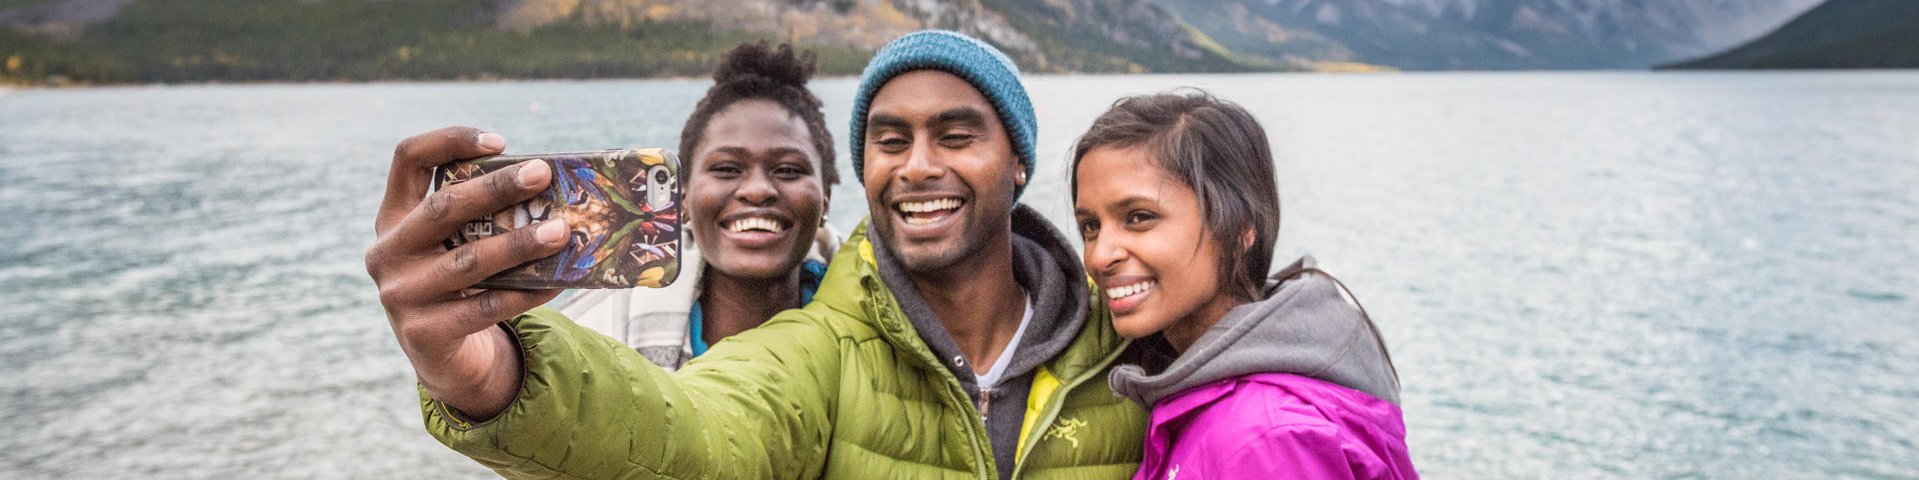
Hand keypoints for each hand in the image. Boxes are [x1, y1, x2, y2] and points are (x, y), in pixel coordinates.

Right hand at [365, 126, 565, 419]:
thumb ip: (481, 218)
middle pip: (442, 207)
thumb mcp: (455, 244)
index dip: (449, 141)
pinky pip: (486, 307)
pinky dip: (527, 292)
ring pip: (469, 261)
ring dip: (520, 243)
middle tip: (542, 174)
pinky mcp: (424, 333)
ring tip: (561, 231)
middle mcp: (388, 252)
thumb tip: (550, 191)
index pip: (407, 160)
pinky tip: (559, 281)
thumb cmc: (459, 284)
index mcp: (392, 217)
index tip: (498, 141)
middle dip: (496, 187)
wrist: (442, 356)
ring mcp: (400, 294)